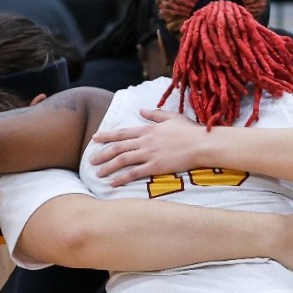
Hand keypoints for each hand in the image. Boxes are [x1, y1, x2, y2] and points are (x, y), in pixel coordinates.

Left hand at [90, 109, 207, 184]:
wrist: (202, 144)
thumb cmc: (190, 130)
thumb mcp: (171, 117)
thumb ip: (154, 114)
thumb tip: (141, 110)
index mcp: (148, 129)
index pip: (122, 132)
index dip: (107, 136)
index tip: (95, 138)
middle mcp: (145, 141)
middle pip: (118, 147)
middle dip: (102, 154)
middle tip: (91, 160)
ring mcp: (149, 154)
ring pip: (122, 160)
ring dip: (108, 167)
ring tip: (97, 173)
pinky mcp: (155, 167)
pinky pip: (134, 173)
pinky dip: (121, 178)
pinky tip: (112, 183)